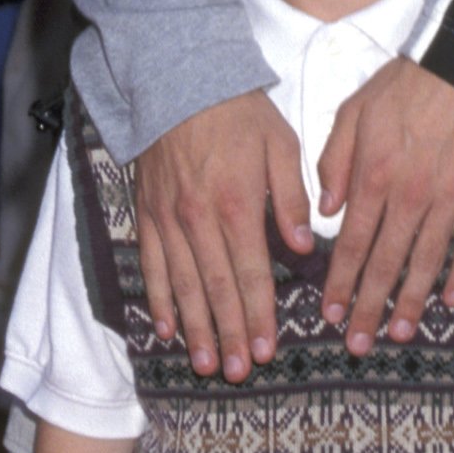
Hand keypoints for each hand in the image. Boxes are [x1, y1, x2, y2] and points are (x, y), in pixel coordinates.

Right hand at [132, 89, 311, 381]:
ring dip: (195, 329)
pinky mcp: (147, 215)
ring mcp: (169, 220)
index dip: (260, 315)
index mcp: (238, 205)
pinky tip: (164, 328)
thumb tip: (305, 247)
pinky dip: (158, 300)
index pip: (251, 274)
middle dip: (230, 335)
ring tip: (206, 363)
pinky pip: (152, 266)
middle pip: (216, 290)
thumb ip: (294, 198)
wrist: (178, 80)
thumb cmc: (239, 113)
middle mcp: (199, 220)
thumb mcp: (281, 145)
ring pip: (182, 286)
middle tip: (239, 373)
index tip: (269, 350)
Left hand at [317, 55, 453, 354]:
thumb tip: (326, 211)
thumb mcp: (353, 113)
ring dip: (411, 301)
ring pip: (427, 261)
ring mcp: (448, 200)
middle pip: (386, 263)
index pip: (353, 243)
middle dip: (369, 308)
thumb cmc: (404, 87)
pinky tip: (451, 300)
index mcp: (374, 178)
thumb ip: (334, 162)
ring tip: (401, 333)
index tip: (328, 314)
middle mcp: (410, 197)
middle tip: (358, 344)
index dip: (341, 283)